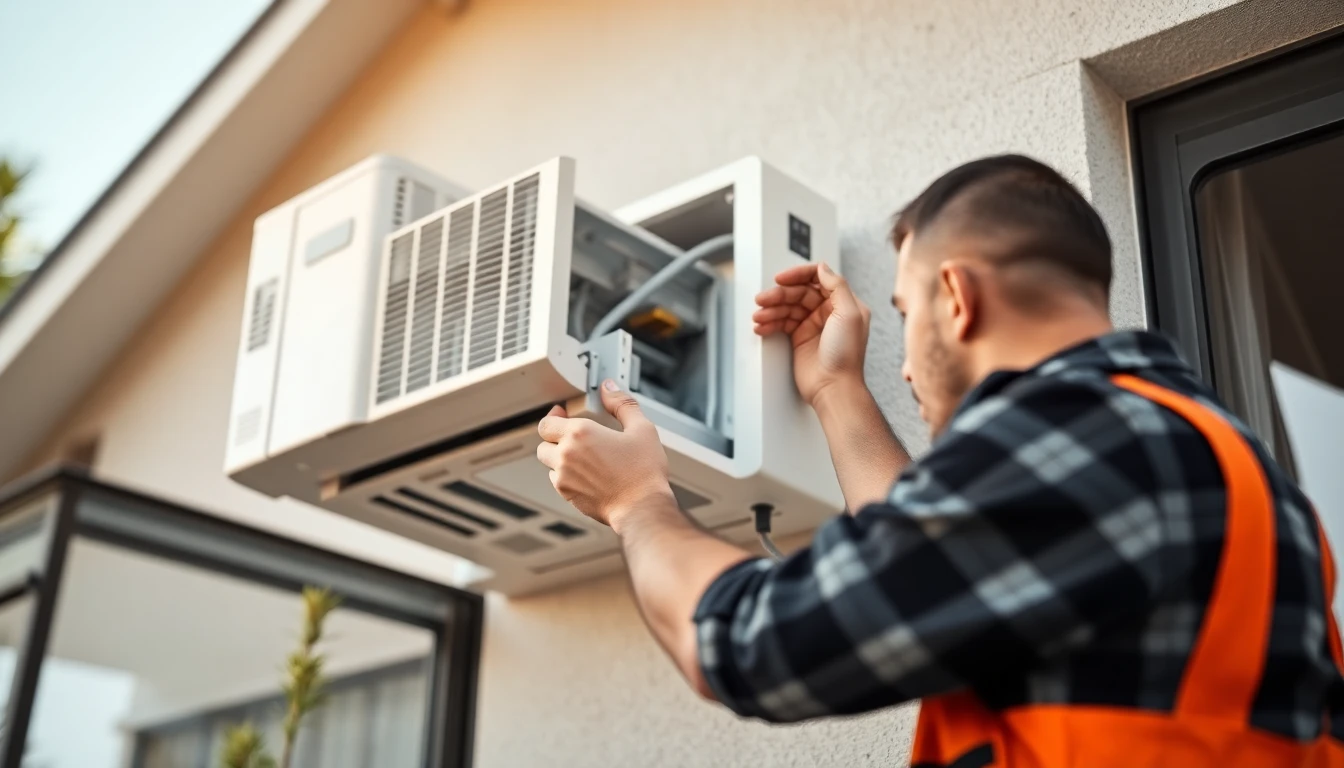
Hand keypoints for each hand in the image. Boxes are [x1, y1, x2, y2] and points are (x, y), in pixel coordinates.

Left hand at [537, 380, 675, 528]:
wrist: (642, 509)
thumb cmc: (643, 472)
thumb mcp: (642, 429)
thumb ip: (622, 404)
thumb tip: (609, 388)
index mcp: (581, 433)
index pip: (547, 422)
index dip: (553, 417)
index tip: (561, 415)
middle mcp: (567, 454)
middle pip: (543, 441)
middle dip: (554, 437)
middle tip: (570, 435)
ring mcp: (564, 477)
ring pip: (548, 462)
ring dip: (558, 456)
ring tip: (579, 456)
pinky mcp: (568, 495)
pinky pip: (556, 481)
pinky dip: (564, 475)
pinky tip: (585, 474)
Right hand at [752, 262, 870, 407]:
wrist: (833, 388)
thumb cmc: (846, 357)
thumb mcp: (849, 314)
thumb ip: (837, 287)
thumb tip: (823, 268)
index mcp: (843, 303)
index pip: (818, 279)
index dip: (798, 276)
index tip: (782, 279)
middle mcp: (828, 312)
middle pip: (798, 293)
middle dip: (779, 295)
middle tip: (763, 300)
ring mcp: (813, 325)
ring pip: (787, 308)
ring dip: (771, 310)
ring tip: (759, 316)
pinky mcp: (800, 338)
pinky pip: (782, 323)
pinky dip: (770, 323)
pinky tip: (761, 326)